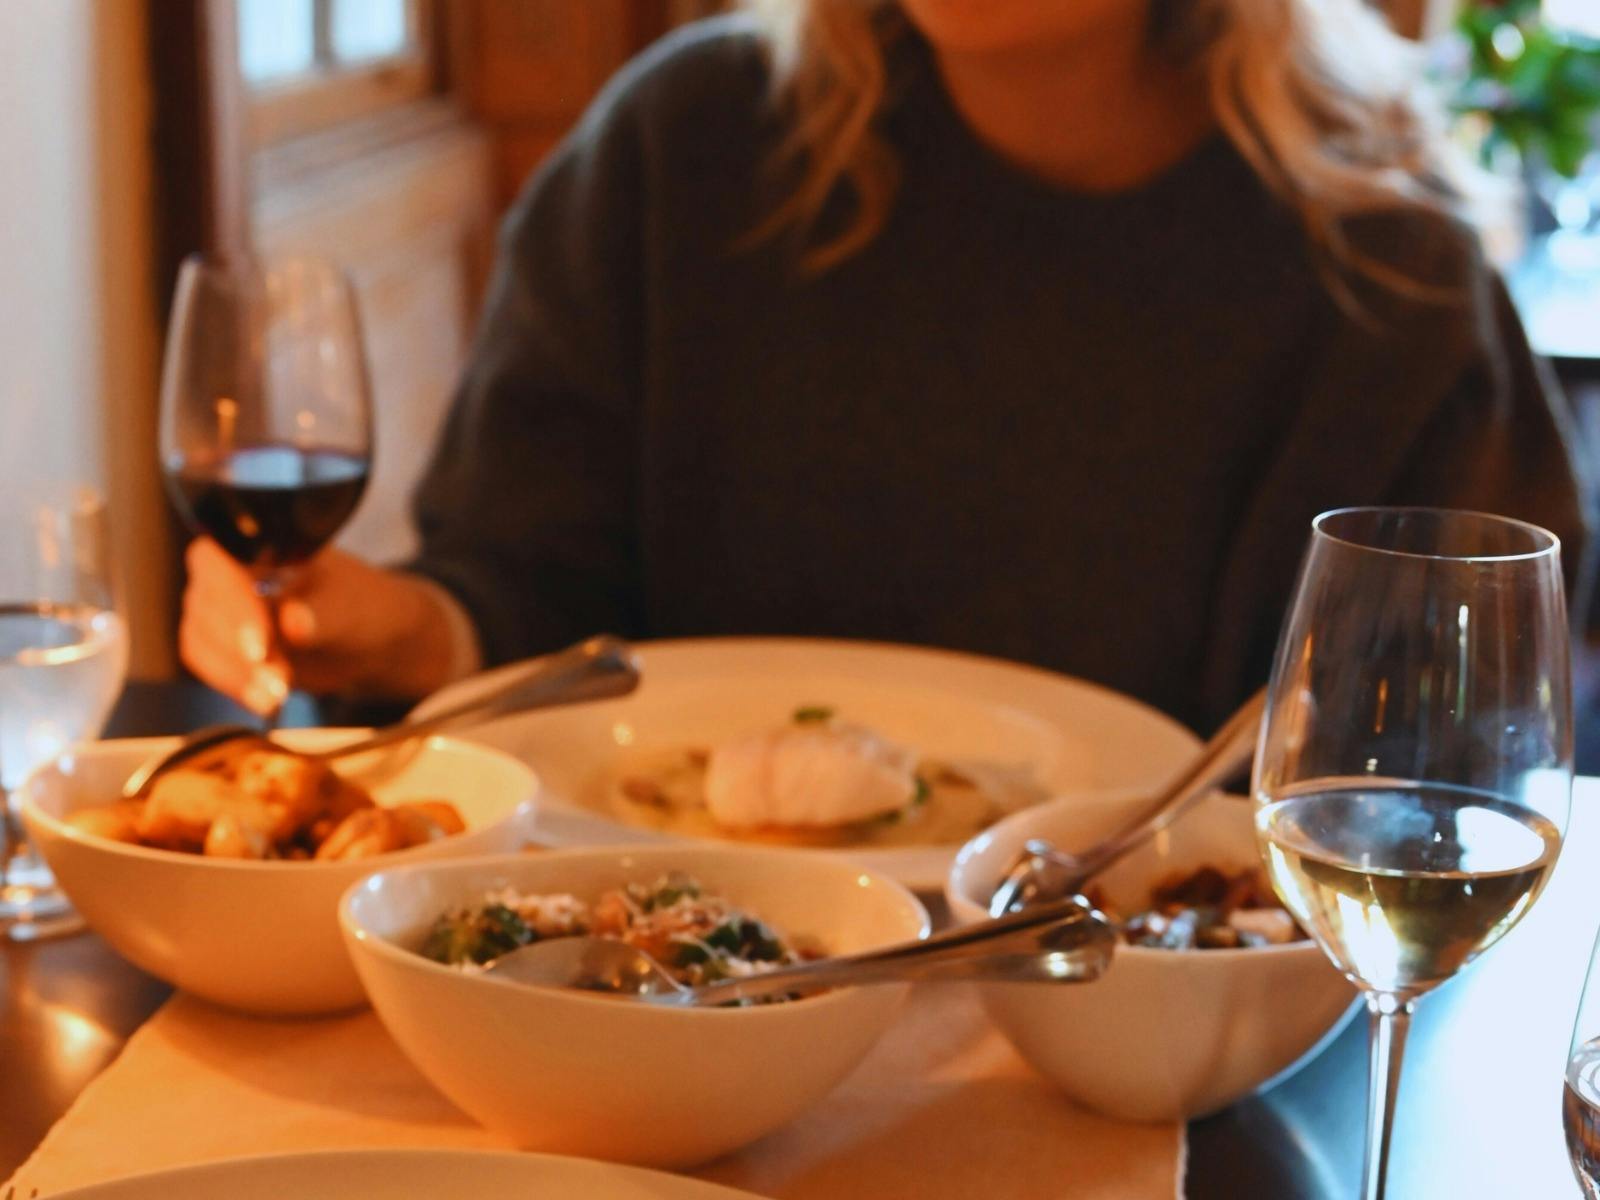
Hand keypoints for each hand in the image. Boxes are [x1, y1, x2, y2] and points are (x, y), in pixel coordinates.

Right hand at [179, 539, 460, 713]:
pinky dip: (231, 683)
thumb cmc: (362, 607)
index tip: (259, 647)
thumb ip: (323, 615)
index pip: (217, 562)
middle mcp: (231, 569)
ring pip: (198, 638)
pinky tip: (263, 700)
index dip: (231, 603)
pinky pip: (207, 662)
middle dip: (236, 650)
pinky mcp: (222, 641)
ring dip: (233, 672)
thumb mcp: (352, 609)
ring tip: (275, 695)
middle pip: (202, 605)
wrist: (370, 639)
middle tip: (278, 679)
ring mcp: (222, 606)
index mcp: (262, 542)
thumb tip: (292, 622)